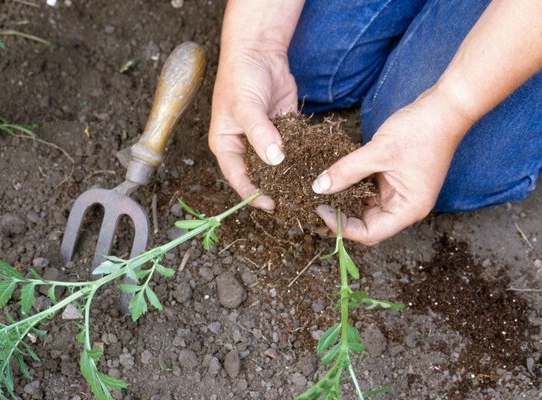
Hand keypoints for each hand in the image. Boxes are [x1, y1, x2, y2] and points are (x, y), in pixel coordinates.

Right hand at [208, 43, 297, 210]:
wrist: (259, 51)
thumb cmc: (241, 77)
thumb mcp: (246, 107)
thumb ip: (260, 134)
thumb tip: (275, 160)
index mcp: (226, 145)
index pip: (237, 177)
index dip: (253, 194)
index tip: (271, 205)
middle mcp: (244, 146)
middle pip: (258, 175)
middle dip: (274, 188)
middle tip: (294, 203)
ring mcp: (264, 139)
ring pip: (277, 164)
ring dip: (290, 175)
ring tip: (307, 190)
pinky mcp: (282, 130)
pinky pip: (292, 148)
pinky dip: (302, 157)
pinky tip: (316, 167)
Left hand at [313, 89, 474, 244]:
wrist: (445, 108)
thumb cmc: (420, 131)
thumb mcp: (378, 151)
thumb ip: (346, 171)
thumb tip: (319, 187)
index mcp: (408, 209)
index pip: (370, 233)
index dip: (342, 227)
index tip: (321, 209)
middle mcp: (406, 206)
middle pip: (367, 225)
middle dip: (341, 218)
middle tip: (315, 205)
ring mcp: (401, 193)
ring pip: (366, 208)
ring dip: (345, 202)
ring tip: (322, 193)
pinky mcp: (396, 180)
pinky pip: (370, 192)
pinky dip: (353, 187)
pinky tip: (336, 179)